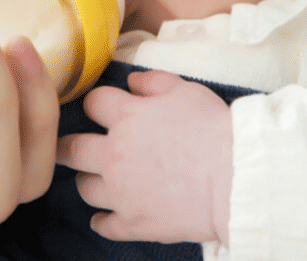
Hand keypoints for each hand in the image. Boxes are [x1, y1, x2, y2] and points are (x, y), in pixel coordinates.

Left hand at [56, 70, 233, 245]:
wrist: (236, 178)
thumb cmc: (214, 129)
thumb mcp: (186, 90)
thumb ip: (153, 82)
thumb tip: (132, 82)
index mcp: (126, 117)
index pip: (93, 103)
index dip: (98, 104)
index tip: (103, 110)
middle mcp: (114, 154)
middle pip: (72, 149)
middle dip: (70, 146)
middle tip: (74, 147)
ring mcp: (120, 192)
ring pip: (85, 187)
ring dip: (90, 181)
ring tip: (101, 180)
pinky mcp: (133, 223)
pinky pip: (104, 224)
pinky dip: (103, 220)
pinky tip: (109, 215)